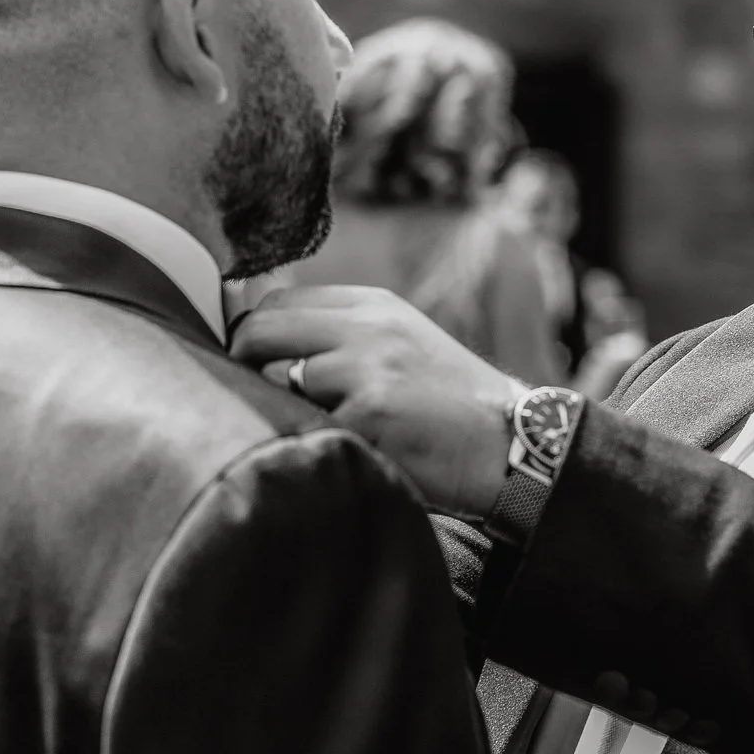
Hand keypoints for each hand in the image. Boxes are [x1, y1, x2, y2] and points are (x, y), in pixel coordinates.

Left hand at [229, 286, 522, 517]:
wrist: (509, 442)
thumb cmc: (449, 402)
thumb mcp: (401, 342)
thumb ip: (343, 334)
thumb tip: (263, 341)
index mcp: (374, 305)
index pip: (277, 302)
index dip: (253, 334)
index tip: (249, 362)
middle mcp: (368, 326)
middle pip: (261, 330)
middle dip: (244, 364)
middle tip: (252, 396)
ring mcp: (367, 367)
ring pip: (277, 380)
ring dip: (286, 410)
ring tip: (321, 429)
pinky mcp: (369, 412)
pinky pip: (306, 426)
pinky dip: (317, 443)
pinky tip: (350, 451)